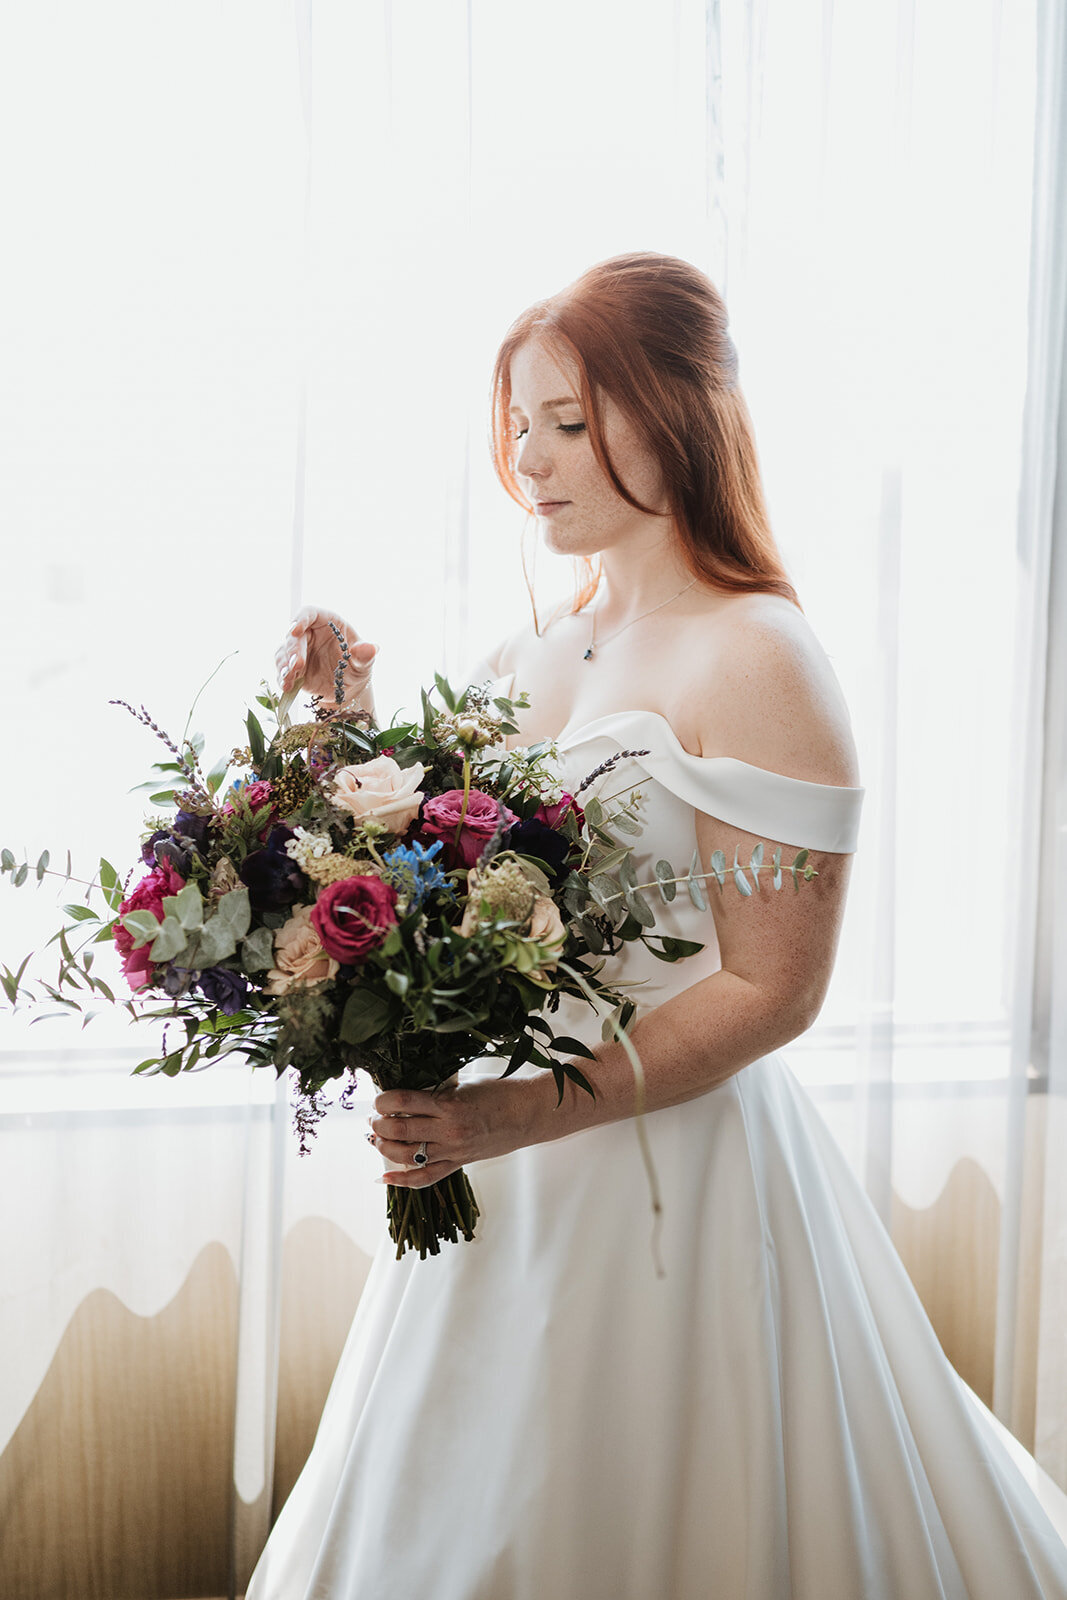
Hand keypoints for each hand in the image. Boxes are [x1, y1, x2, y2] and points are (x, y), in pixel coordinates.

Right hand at [275, 606, 377, 703]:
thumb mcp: (364, 663)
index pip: (309, 613)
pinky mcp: (292, 667)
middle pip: (293, 635)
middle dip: (293, 650)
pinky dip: (283, 678)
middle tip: (297, 665)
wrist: (348, 689)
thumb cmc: (357, 667)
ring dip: (284, 665)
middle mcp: (310, 633)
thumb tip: (371, 648)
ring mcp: (299, 650)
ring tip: (289, 678)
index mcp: (328, 623)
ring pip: (284, 652)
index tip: (295, 630)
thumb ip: (366, 656)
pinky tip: (287, 686)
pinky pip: (282, 669)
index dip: (301, 619)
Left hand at [368, 1076, 545, 1186]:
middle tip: (372, 1118)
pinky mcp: (458, 1164)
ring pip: (405, 1155)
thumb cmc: (497, 1092)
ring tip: (377, 1137)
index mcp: (449, 1103)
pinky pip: (425, 1177)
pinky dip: (402, 1181)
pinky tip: (384, 1177)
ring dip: (384, 1146)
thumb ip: (434, 1090)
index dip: (382, 1100)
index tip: (377, 1099)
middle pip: (399, 1129)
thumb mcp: (463, 1083)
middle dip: (378, 1123)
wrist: (527, 1113)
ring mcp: (453, 1150)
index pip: (402, 1101)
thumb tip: (402, 1095)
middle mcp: (448, 1129)